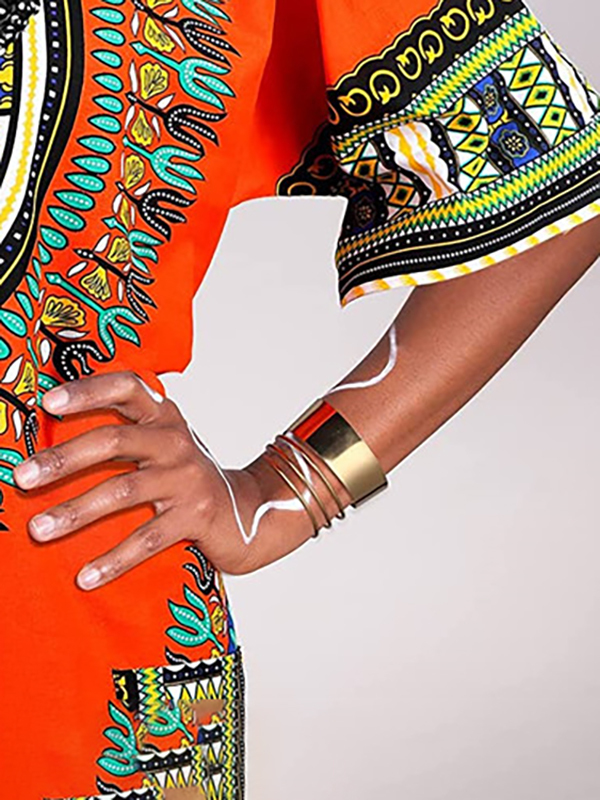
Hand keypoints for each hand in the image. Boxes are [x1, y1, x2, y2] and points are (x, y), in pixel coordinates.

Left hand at [13, 371, 316, 589]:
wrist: (246, 512)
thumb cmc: (187, 478)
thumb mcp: (162, 446)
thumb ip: (123, 435)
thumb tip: (50, 447)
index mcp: (164, 416)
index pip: (127, 387)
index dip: (88, 391)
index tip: (48, 403)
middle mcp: (176, 441)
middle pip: (114, 440)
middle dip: (63, 459)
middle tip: (21, 477)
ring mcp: (188, 478)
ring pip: (123, 490)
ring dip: (76, 511)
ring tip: (38, 529)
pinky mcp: (196, 516)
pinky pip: (147, 538)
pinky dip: (114, 559)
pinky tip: (86, 576)